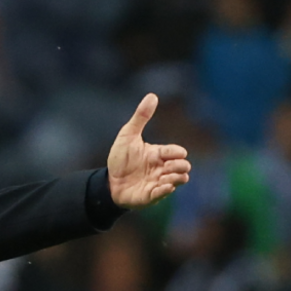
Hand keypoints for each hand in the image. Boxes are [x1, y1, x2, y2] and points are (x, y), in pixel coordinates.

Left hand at [107, 93, 191, 207]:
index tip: (176, 153)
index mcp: (159, 154)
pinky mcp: (151, 195)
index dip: (176, 152)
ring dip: (175, 178)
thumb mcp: (128, 135)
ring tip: (163, 177)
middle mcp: (162, 168)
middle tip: (168, 166)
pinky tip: (162, 185)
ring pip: (178, 180)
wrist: (107, 182)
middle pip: (183, 167)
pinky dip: (165, 190)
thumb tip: (152, 95)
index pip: (175, 152)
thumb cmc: (120, 159)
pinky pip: (163, 194)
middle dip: (180, 166)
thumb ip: (141, 117)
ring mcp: (158, 182)